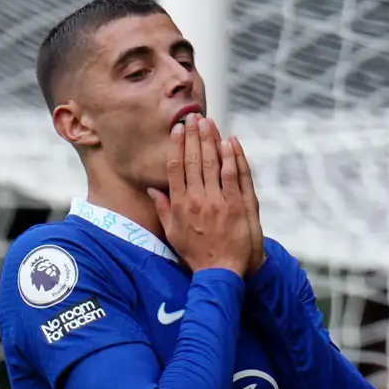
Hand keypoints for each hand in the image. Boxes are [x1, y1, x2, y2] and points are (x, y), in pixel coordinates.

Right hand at [163, 113, 263, 276]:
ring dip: (211, 140)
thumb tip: (152, 189)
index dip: (177, 145)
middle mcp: (197, 199)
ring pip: (213, 163)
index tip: (177, 129)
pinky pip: (234, 175)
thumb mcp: (172, 233)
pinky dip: (232, 157)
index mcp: (180, 204)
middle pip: (193, 160)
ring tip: (209, 122)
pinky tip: (229, 142)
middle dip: (193, 136)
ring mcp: (218, 201)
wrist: (220, 271)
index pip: (175, 167)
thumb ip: (162, 208)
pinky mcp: (237, 204)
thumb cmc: (195, 254)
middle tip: (193, 117)